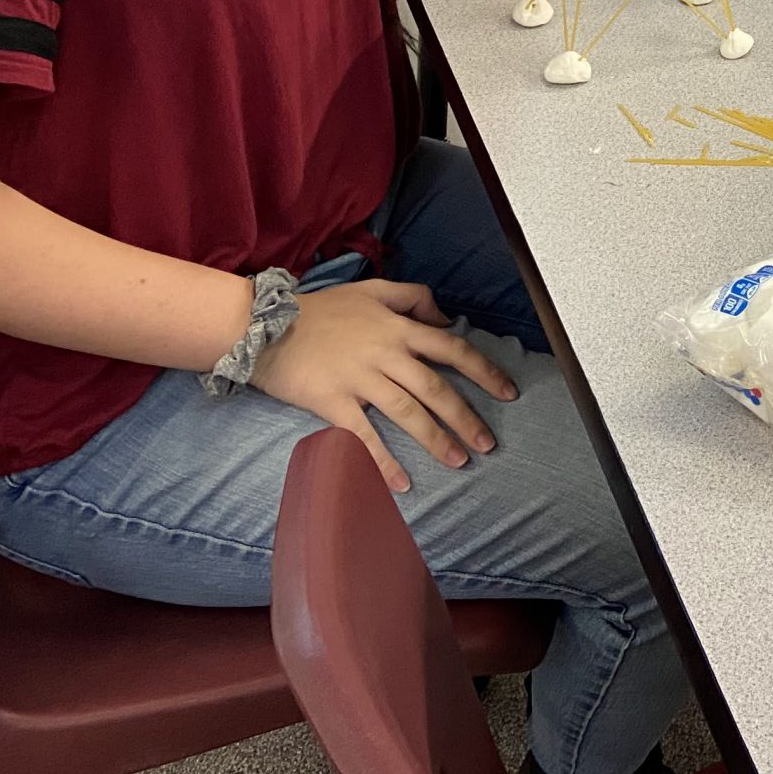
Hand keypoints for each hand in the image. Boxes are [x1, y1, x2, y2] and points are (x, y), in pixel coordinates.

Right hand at [250, 279, 518, 491]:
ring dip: (436, 440)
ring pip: (408, 412)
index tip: (508, 392)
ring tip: (459, 461)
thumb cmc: (320, 309)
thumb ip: (414, 298)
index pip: (453, 349)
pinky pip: (364, 436)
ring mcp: (359, 380)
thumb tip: (446, 319)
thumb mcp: (372, 290)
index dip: (484, 371)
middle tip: (488, 443)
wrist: (264, 325)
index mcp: (398, 328)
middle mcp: (385, 354)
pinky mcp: (333, 402)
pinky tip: (401, 483)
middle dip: (466, 417)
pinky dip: (383, 461)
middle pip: (436, 388)